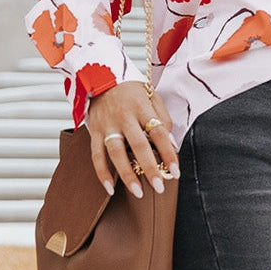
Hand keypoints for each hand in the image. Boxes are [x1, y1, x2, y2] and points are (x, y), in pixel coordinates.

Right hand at [88, 83, 178, 198]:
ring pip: (116, 153)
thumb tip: (172, 145)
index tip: (175, 171)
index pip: (159, 132)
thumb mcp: (152, 96)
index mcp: (142, 107)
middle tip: (159, 187)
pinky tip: (110, 189)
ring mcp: (107, 125)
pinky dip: (102, 173)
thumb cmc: (131, 91)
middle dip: (150, 168)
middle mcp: (124, 116)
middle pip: (138, 145)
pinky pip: (96, 155)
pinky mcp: (94, 131)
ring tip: (138, 192)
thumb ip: (163, 119)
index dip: (168, 152)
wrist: (100, 77)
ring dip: (127, 174)